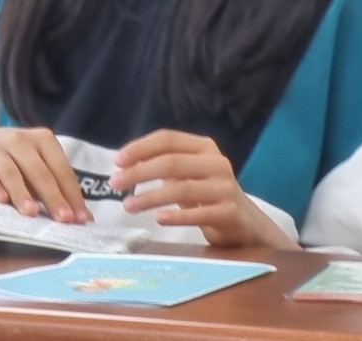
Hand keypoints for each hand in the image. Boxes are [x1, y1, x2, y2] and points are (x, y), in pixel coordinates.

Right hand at [0, 127, 91, 223]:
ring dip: (22, 193)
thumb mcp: (37, 166)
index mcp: (43, 139)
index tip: (79, 217)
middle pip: (40, 172)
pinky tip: (0, 200)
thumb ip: (55, 187)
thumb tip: (80, 217)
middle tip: (62, 218)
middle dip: (53, 197)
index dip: (71, 194)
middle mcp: (20, 139)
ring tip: (31, 213)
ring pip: (12, 172)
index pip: (61, 169)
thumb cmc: (17, 161)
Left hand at [109, 130, 295, 248]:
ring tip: (127, 206)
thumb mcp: (190, 174)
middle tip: (115, 184)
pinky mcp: (229, 212)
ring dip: (150, 197)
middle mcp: (217, 163)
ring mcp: (225, 187)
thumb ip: (165, 164)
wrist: (247, 223)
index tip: (117, 161)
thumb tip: (126, 163)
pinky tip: (158, 219)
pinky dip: (176, 216)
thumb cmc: (209, 195)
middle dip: (139, 172)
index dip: (140, 147)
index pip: (168, 139)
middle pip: (171, 162)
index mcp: (205, 147)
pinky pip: (198, 213)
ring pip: (181, 188)